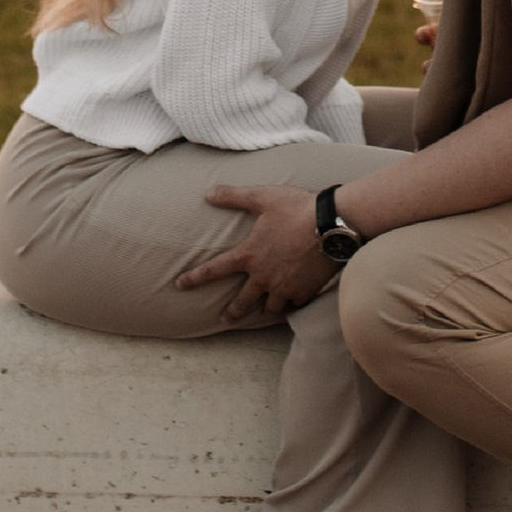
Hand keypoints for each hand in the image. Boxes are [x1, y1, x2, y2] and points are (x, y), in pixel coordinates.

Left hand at [179, 181, 334, 320]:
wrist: (332, 224)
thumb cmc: (296, 208)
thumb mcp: (262, 197)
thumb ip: (234, 196)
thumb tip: (207, 193)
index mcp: (249, 255)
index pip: (214, 270)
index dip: (194, 278)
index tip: (180, 285)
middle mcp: (263, 276)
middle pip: (242, 301)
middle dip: (232, 312)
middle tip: (225, 318)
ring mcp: (284, 287)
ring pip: (270, 308)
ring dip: (264, 310)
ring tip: (263, 311)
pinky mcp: (304, 291)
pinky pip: (294, 305)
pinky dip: (291, 305)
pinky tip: (292, 303)